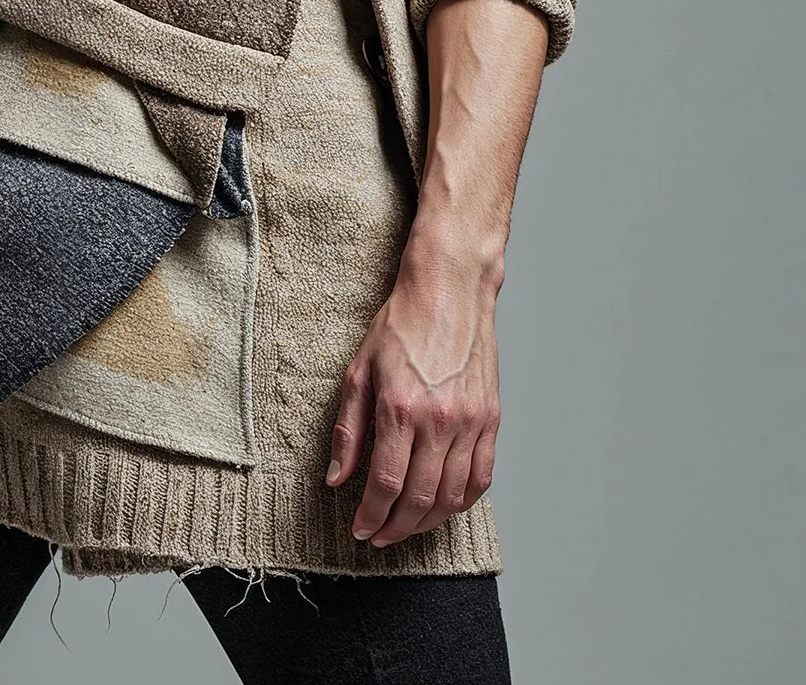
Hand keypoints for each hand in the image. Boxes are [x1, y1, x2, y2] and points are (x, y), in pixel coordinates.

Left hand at [325, 247, 501, 546]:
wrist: (449, 290)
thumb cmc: (401, 325)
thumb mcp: (359, 371)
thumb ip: (348, 430)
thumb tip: (336, 478)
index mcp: (400, 409)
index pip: (384, 485)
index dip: (370, 517)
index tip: (360, 530)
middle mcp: (439, 421)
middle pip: (419, 500)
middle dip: (395, 528)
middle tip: (379, 536)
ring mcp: (470, 422)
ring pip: (452, 497)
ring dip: (427, 523)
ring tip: (407, 527)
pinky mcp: (491, 419)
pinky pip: (482, 478)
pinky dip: (462, 502)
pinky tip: (444, 507)